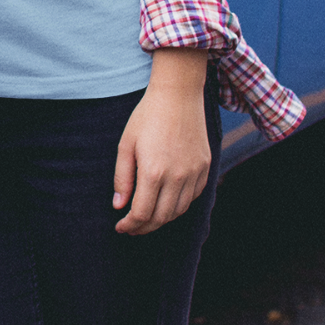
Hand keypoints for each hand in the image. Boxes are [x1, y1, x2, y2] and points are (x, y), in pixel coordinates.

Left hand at [113, 48, 210, 234]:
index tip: (121, 227)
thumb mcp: (126, 144)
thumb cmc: (146, 117)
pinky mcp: (205, 168)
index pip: (142, 213)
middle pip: (162, 217)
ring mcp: (194, 174)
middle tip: (131, 228)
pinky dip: (179, 205)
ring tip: (147, 219)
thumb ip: (122, 177)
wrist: (178, 96)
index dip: (130, 225)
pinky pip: (193, 196)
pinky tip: (166, 203)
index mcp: (154, 173)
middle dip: (144, 227)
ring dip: (162, 219)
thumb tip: (119, 205)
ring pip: (179, 210)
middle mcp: (177, 178)